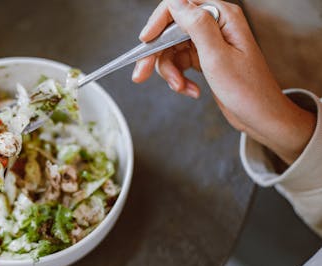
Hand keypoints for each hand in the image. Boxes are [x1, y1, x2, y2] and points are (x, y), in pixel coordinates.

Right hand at [133, 0, 315, 163]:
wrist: (261, 117)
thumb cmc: (248, 90)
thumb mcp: (217, 57)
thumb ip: (197, 26)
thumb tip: (176, 2)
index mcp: (221, 17)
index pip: (179, 7)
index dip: (157, 23)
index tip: (144, 42)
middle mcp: (215, 25)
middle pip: (170, 32)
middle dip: (157, 55)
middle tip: (141, 75)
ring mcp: (209, 43)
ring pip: (171, 50)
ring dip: (170, 72)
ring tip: (181, 88)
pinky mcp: (205, 59)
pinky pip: (180, 63)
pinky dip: (179, 79)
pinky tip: (190, 91)